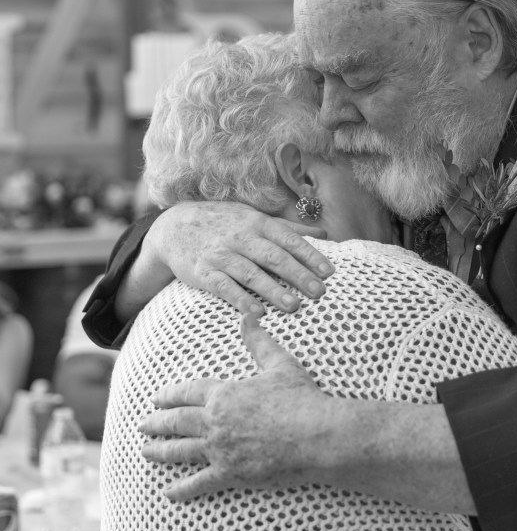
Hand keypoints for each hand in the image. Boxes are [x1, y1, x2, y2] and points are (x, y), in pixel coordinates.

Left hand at [140, 314, 333, 499]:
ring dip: (160, 451)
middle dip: (157, 422)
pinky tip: (169, 493)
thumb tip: (247, 317)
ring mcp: (220, 450)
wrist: (316, 435)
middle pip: (177, 421)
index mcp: (225, 394)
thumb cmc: (301, 399)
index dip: (170, 395)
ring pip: (180, 451)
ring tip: (146, 452)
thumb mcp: (280, 364)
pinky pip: (199, 483)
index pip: (188, 392)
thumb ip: (260, 343)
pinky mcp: (229, 474)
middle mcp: (215, 422)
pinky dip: (182, 489)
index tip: (156, 398)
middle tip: (142, 425)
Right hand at [148, 201, 333, 314]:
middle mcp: (241, 237)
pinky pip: (223, 287)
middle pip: (274, 257)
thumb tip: (324, 234)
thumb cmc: (225, 223)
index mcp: (257, 223)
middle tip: (320, 292)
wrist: (174, 225)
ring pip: (251, 273)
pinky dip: (240, 299)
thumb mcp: (255, 218)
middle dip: (298, 275)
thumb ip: (289, 229)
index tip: (329, 272)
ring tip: (294, 306)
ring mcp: (221, 254)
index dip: (310, 255)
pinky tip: (256, 313)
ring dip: (273, 290)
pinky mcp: (203, 272)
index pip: (288, 240)